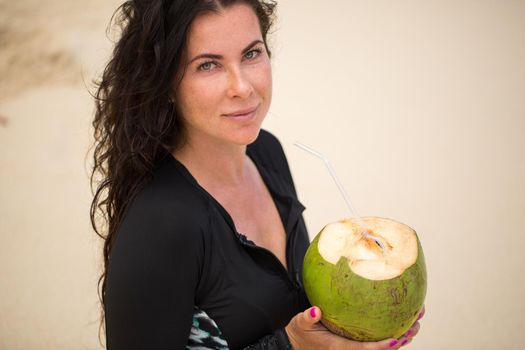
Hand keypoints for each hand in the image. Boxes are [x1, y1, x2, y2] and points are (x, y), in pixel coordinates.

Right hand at [285, 305, 423, 349]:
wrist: (296, 344)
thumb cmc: (300, 333)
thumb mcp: (300, 324)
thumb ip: (307, 317)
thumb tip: (315, 310)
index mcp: (339, 347)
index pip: (365, 349)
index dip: (382, 347)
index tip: (397, 339)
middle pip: (381, 349)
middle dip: (401, 338)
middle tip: (416, 324)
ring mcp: (354, 347)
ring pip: (382, 345)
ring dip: (401, 335)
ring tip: (416, 320)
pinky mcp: (354, 342)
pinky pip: (375, 338)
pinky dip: (390, 329)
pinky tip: (399, 316)